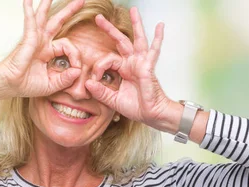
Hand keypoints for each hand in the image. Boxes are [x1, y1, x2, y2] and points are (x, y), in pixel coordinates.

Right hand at [0, 0, 84, 97]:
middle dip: (69, 11)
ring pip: (44, 17)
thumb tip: (78, 71)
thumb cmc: (26, 85)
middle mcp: (42, 43)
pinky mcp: (28, 39)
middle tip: (80, 1)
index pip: (68, 46)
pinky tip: (28, 0)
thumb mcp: (52, 85)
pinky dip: (29, 10)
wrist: (10, 85)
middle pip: (57, 22)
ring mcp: (35, 39)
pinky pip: (30, 21)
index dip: (76, 57)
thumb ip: (65, 79)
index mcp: (48, 52)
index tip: (77, 69)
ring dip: (47, 4)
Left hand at [85, 8, 174, 128]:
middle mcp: (132, 63)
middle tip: (98, 18)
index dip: (99, 68)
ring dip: (136, 24)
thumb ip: (101, 93)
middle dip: (109, 29)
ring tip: (134, 10)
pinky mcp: (148, 66)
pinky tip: (160, 26)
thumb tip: (88, 84)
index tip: (96, 80)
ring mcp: (141, 63)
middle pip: (120, 41)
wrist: (152, 114)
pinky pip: (154, 50)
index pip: (107, 60)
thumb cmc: (137, 108)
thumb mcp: (113, 101)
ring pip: (137, 39)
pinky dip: (158, 38)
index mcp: (123, 70)